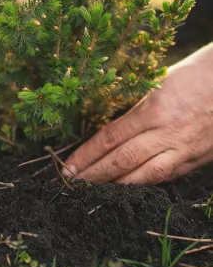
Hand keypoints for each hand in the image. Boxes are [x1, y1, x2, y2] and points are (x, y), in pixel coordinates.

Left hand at [64, 44, 212, 184]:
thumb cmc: (194, 74)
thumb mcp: (158, 84)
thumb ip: (136, 110)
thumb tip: (110, 133)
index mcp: (153, 109)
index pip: (110, 137)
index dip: (87, 154)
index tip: (69, 166)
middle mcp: (167, 132)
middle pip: (123, 160)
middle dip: (96, 174)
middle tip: (73, 184)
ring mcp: (184, 149)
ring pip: (145, 176)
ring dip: (117, 186)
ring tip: (95, 192)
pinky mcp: (196, 159)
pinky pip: (166, 176)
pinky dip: (144, 184)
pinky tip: (128, 188)